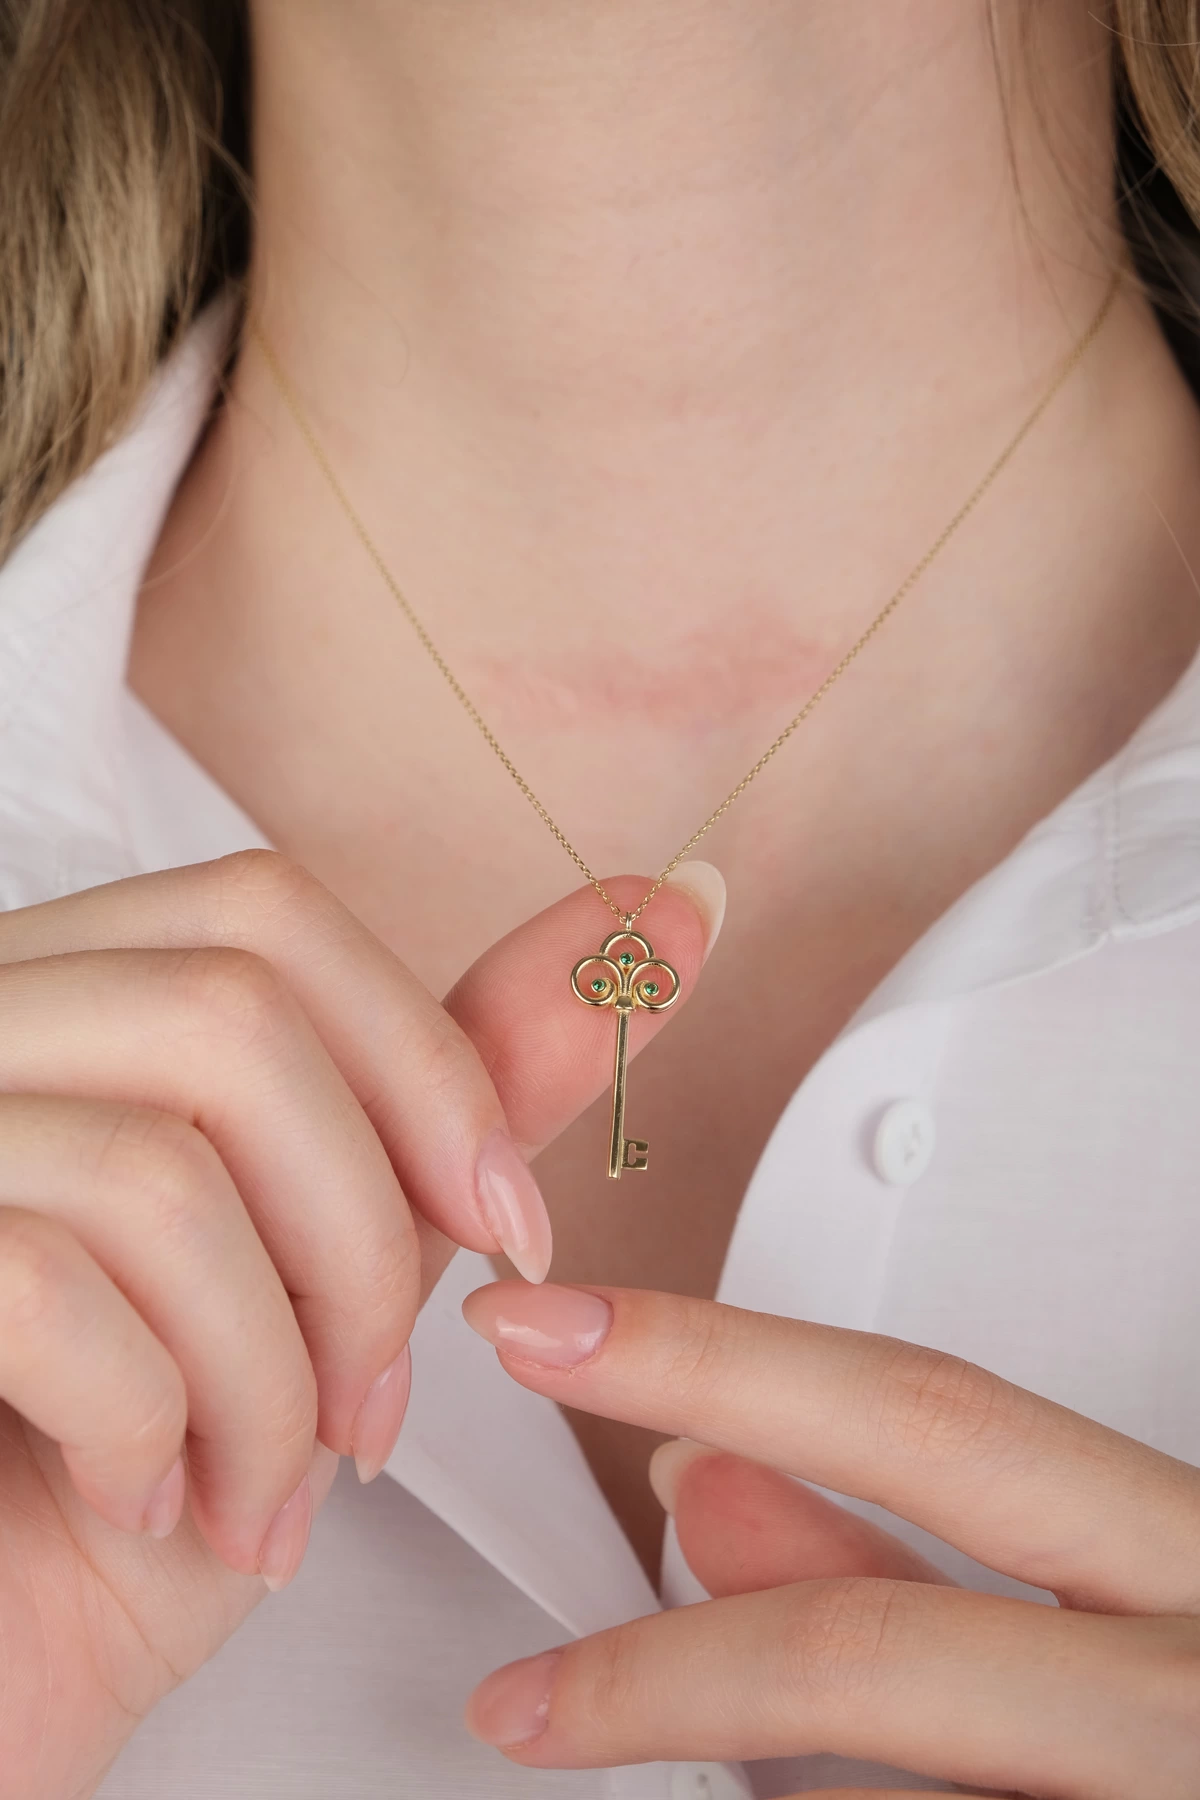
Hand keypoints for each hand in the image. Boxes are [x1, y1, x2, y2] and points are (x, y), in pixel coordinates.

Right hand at [0, 852, 709, 1797]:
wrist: (0, 1662)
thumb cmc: (159, 1466)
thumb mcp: (332, 1269)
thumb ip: (468, 1092)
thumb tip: (663, 914)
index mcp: (75, 999)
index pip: (265, 915)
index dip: (422, 1061)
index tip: (512, 1225)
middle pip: (231, 1013)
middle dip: (365, 1232)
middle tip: (378, 1408)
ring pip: (161, 1171)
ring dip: (275, 1370)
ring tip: (272, 1487)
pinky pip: (55, 1294)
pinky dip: (155, 1430)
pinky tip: (149, 1500)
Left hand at [462, 1281, 1199, 1796]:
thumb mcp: (1125, 1614)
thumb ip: (907, 1552)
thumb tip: (701, 1480)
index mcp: (1199, 1565)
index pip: (927, 1417)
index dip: (717, 1360)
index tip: (559, 1333)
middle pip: (888, 1651)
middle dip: (667, 1670)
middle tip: (522, 1693)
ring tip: (640, 1780)